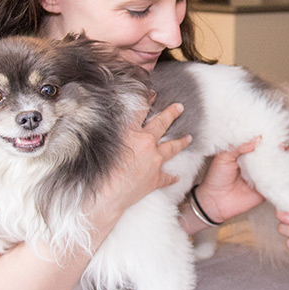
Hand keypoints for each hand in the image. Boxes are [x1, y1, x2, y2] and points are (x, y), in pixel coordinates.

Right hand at [95, 103, 190, 220]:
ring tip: (189, 137)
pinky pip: (167, 177)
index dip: (147, 99)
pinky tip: (177, 176)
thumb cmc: (99, 169)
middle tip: (180, 107)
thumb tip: (112, 118)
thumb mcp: (102, 141)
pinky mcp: (155, 179)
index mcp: (131, 131)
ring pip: (171, 148)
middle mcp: (146, 143)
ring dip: (181, 142)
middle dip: (171, 114)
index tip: (153, 93)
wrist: (106, 196)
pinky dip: (172, 177)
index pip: (140, 110)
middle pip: (161, 124)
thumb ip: (111, 129)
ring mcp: (153, 161)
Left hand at [195, 136, 288, 222]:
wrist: (214, 201)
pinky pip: (284, 183)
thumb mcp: (224, 157)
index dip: (275, 136)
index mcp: (249, 153)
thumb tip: (257, 138)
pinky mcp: (269, 190)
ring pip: (285, 166)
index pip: (264, 142)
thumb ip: (238, 147)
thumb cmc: (216, 177)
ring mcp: (266, 177)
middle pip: (279, 153)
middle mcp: (259, 164)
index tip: (284, 130)